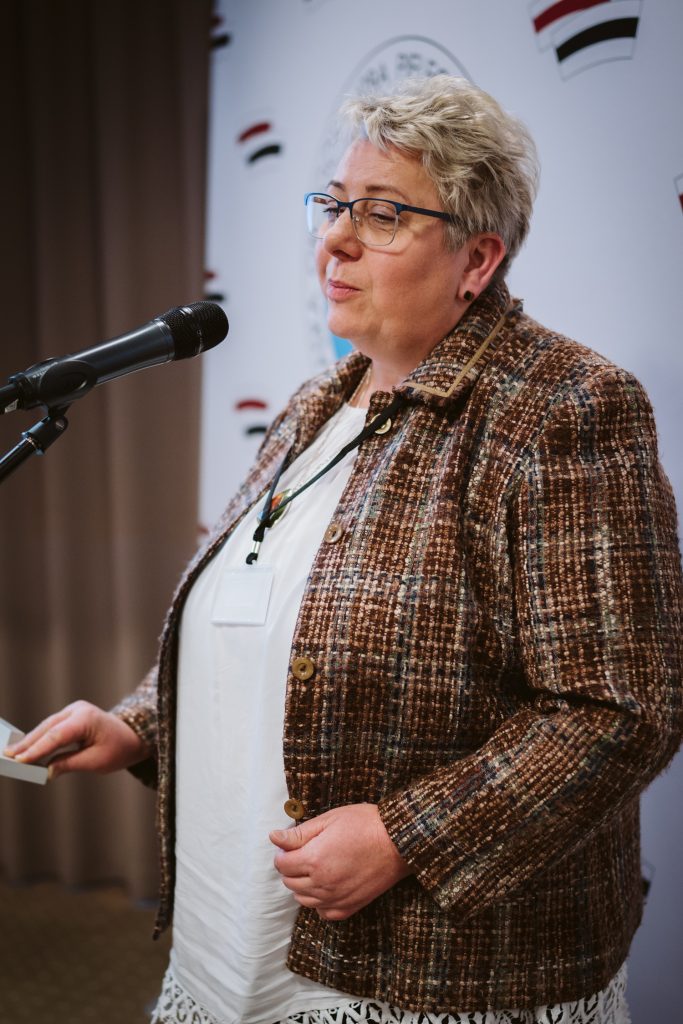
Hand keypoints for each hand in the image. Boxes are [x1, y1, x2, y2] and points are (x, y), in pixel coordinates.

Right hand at [3, 700, 151, 778]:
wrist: (132, 736)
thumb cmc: (118, 749)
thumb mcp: (96, 762)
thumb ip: (70, 764)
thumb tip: (47, 771)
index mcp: (87, 719)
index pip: (57, 735)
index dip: (37, 749)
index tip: (21, 760)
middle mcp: (78, 710)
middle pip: (48, 728)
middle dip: (28, 743)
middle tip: (8, 756)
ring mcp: (74, 710)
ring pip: (47, 726)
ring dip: (30, 740)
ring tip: (12, 754)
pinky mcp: (71, 715)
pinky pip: (52, 727)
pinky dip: (39, 737)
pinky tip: (26, 748)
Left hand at [269, 803, 410, 920]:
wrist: (398, 841)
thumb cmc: (365, 824)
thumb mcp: (329, 819)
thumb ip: (299, 833)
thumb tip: (274, 838)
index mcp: (314, 859)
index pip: (282, 865)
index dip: (283, 853)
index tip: (290, 846)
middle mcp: (322, 883)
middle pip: (290, 883)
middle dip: (291, 868)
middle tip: (303, 854)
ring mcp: (336, 898)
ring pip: (303, 900)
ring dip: (302, 886)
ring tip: (315, 868)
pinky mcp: (350, 907)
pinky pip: (323, 913)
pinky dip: (319, 902)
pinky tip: (326, 887)